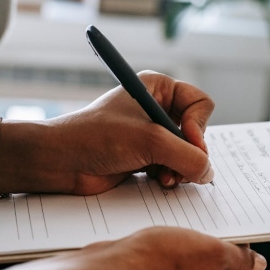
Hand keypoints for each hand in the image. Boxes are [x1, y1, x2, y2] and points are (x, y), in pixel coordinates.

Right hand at [0, 227, 266, 269]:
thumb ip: (238, 258)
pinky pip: (167, 256)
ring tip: (180, 222)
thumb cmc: (154, 263)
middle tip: (206, 217)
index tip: (236, 222)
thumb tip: (259, 263)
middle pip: (214, 262)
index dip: (240, 243)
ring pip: (189, 256)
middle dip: (211, 237)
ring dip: (188, 236)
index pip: (240, 268)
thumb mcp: (209, 252)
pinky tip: (160, 230)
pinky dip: (167, 240)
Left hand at [44, 71, 214, 193]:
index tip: (189, 142)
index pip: (201, 103)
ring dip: (181, 168)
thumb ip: (187, 156)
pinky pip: (174, 166)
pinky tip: (158, 181)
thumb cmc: (97, 137)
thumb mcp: (150, 141)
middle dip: (190, 153)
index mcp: (158, 88)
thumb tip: (208, 173)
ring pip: (187, 153)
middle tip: (179, 167)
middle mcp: (157, 107)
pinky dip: (171, 176)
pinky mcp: (145, 156)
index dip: (199, 126)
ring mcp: (152, 134)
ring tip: (166, 178)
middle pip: (197, 131)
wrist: (61, 161)